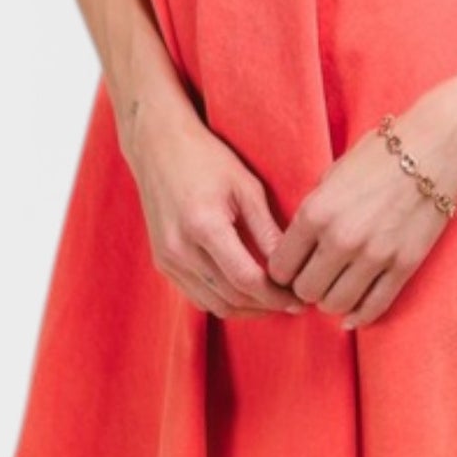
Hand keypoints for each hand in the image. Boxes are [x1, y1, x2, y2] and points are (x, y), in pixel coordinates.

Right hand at [119, 92, 304, 321]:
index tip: (298, 298)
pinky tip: (245, 293)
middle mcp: (180, 249)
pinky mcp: (162, 262)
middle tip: (292, 303)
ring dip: (245, 309)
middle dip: (265, 306)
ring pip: (213, 304)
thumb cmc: (207, 159)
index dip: (276, 295)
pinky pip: (197, 295)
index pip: (246, 279)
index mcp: (204, 226)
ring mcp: (167, 259)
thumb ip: (267, 229)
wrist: (158, 147)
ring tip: (273, 302)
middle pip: (230, 297)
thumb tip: (293, 266)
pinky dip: (223, 300)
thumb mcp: (246, 187)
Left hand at [267, 114, 456, 329]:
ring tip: (335, 287)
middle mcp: (341, 239)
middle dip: (305, 288)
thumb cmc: (381, 153)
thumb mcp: (333, 174)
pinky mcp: (404, 266)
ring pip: (335, 304)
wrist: (436, 147)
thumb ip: (314, 209)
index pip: (281, 266)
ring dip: (331, 300)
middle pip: (305, 291)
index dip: (281, 272)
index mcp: (316, 212)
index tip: (290, 270)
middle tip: (314, 278)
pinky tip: (352, 314)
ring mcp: (374, 256)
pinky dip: (359, 316)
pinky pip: (373, 308)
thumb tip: (301, 242)